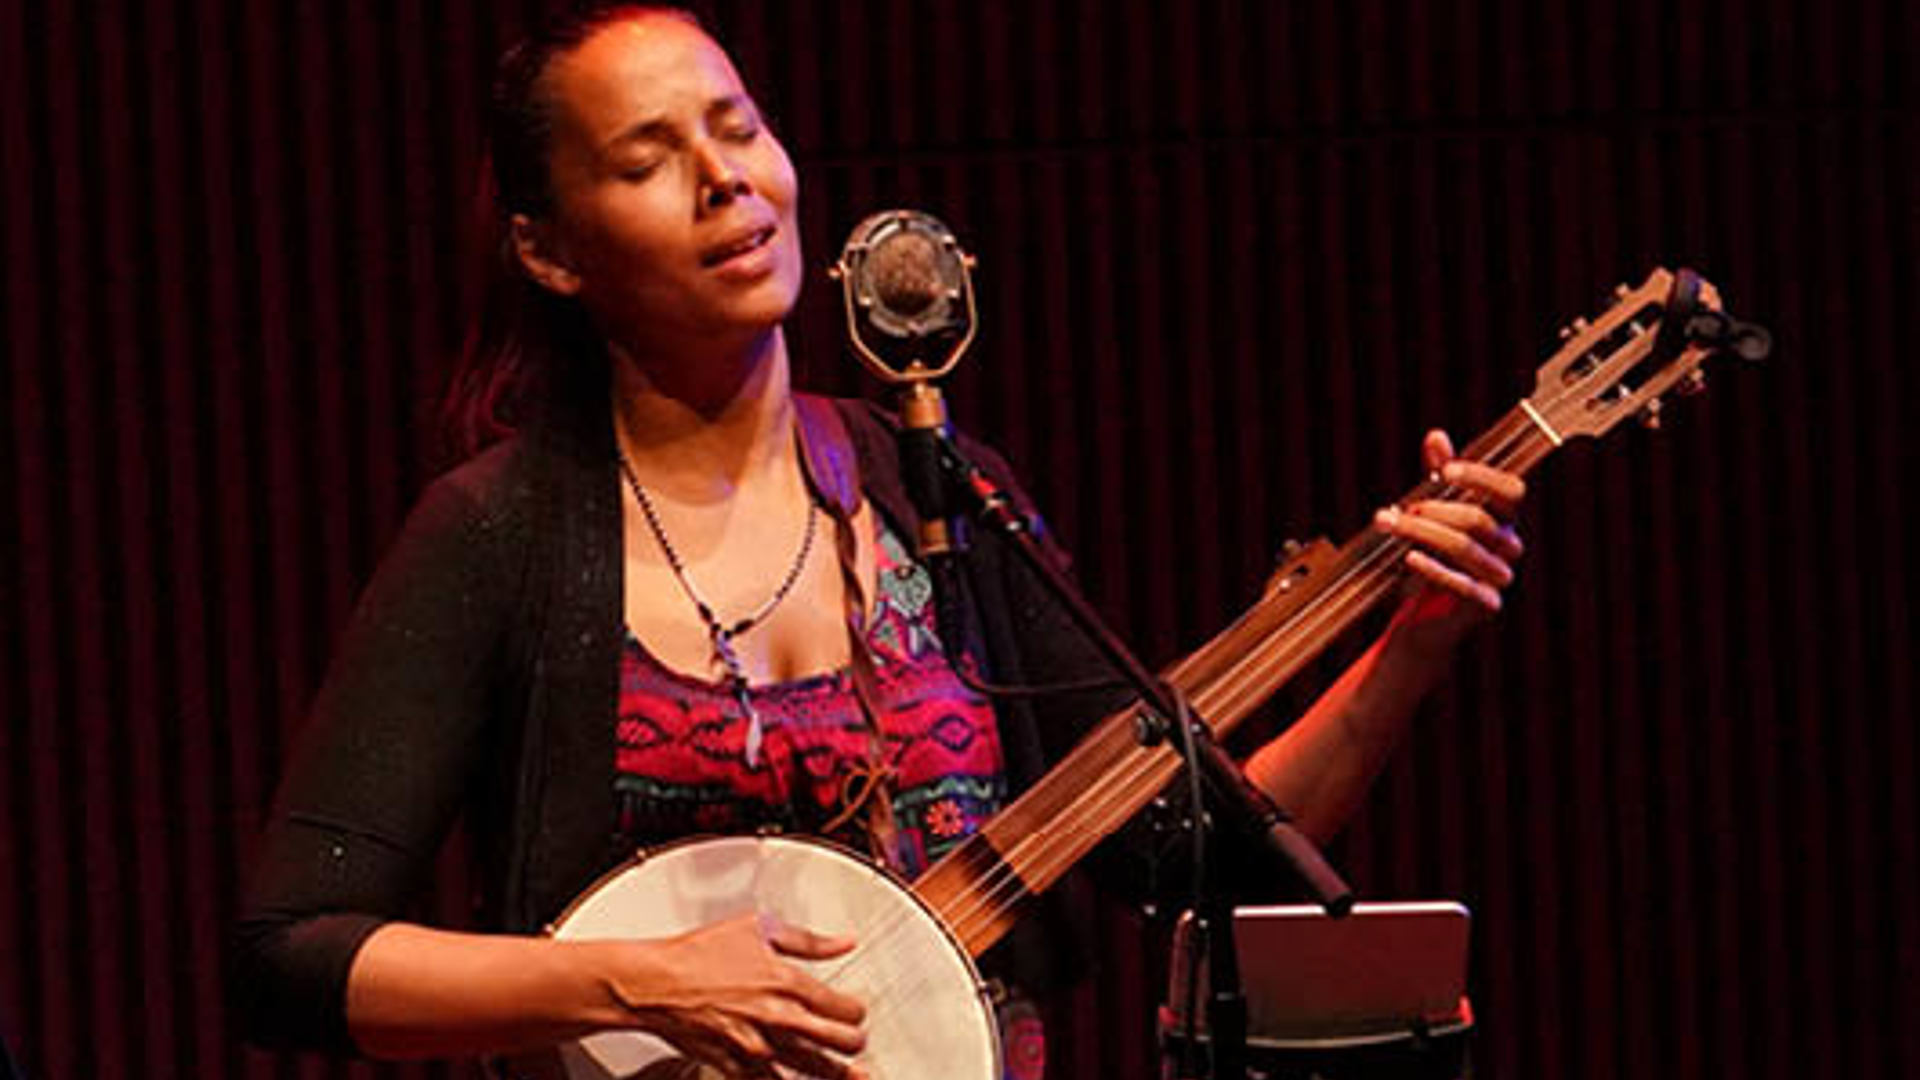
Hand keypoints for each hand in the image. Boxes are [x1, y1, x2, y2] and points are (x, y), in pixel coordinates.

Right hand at [613, 913, 867, 1078]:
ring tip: (853, 1076)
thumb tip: (844, 942)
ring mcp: (758, 1049)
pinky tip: (796, 1079)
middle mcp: (779, 1021)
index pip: (846, 1010)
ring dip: (836, 1074)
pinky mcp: (736, 1067)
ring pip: (813, 1072)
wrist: (654, 985)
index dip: (857, 1012)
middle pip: (840, 1045)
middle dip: (854, 1044)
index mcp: (788, 984)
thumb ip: (809, 940)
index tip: (854, 1011)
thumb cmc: (698, 954)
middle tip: (855, 1042)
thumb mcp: (759, 928)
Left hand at [1373, 429, 1525, 652]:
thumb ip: (1438, 477)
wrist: (1426, 617)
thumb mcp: (1434, 513)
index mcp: (1504, 520)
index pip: (1511, 491)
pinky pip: (1463, 584)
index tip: (1446, 470)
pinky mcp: (1485, 604)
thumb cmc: (1433, 558)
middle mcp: (1509, 546)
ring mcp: (1500, 576)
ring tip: (1390, 526)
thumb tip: (1436, 436)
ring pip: (1465, 548)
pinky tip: (1409, 558)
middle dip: (1433, 510)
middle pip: (1478, 519)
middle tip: (1398, 510)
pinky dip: (1433, 569)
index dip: (1483, 477)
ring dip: (1423, 534)